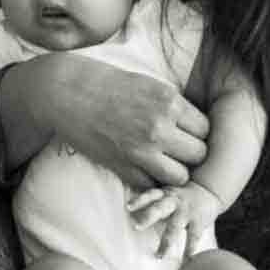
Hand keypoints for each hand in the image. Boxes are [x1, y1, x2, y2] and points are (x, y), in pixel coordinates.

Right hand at [5, 53, 209, 189]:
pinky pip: (151, 185)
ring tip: (160, 162)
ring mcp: (141, 150)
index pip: (205, 129)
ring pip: (180, 176)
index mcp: (168, 101)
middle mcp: (159, 127)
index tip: (184, 132)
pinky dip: (148, 180)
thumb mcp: (148, 84)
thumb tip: (194, 126)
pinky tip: (139, 167)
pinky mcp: (122, 166)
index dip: (196, 132)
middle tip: (174, 149)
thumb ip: (172, 105)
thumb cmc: (105, 84)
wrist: (65, 92)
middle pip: (199, 154)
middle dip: (189, 154)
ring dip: (173, 172)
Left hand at [127, 182, 220, 259]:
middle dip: (148, 217)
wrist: (208, 191)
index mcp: (164, 194)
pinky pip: (194, 236)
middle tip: (136, 227)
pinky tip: (186, 259)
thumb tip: (129, 216)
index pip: (150, 195)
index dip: (139, 200)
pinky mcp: (199, 221)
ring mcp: (186, 212)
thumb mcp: (165, 194)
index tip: (128, 207)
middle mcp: (174, 202)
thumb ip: (152, 203)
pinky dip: (190, 248)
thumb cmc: (179, 196)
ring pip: (175, 227)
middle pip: (160, 208)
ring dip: (166, 242)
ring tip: (159, 255)